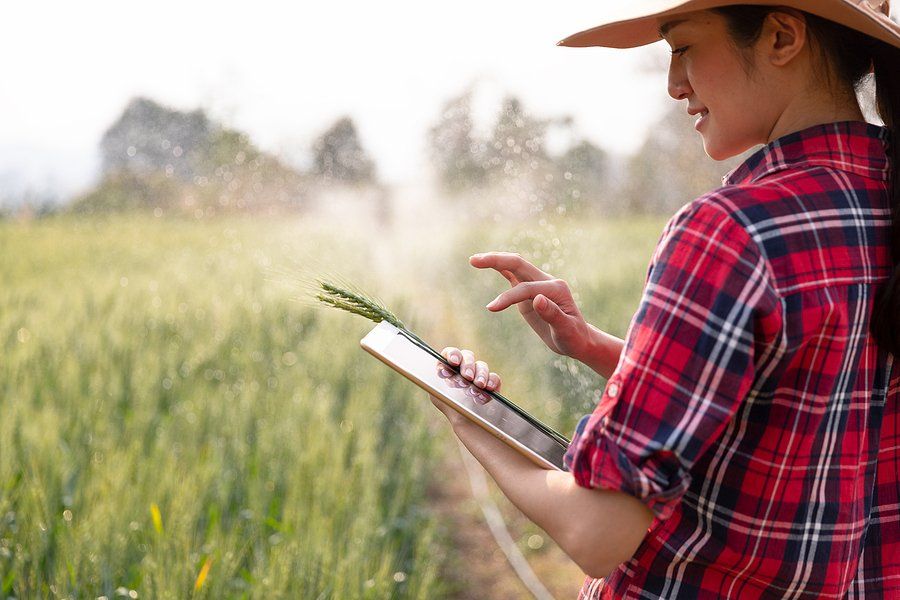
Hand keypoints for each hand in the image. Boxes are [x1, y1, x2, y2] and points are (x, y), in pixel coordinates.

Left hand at [429, 346, 501, 423]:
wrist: (467, 425)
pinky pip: (494, 378)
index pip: (450, 353)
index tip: (453, 362)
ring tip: (478, 385)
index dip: (452, 354)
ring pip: (481, 365)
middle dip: (467, 365)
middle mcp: (465, 369)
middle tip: (467, 377)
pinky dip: (491, 381)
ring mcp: (479, 375)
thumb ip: (434, 383)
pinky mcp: (491, 384)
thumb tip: (438, 371)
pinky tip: (487, 388)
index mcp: (450, 368)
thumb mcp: (438, 396)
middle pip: (467, 355)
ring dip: (480, 374)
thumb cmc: (451, 408)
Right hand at [469, 252, 591, 360]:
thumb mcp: (565, 330)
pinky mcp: (529, 290)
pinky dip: (499, 268)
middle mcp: (546, 281)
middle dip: (497, 260)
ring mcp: (537, 284)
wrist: (577, 339)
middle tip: (474, 260)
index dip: (508, 297)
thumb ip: (553, 314)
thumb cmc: (573, 337)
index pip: (526, 288)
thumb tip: (537, 298)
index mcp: (555, 289)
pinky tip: (486, 264)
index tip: (491, 308)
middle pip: (519, 264)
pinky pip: (512, 275)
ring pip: (514, 266)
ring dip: (495, 260)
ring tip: (474, 260)